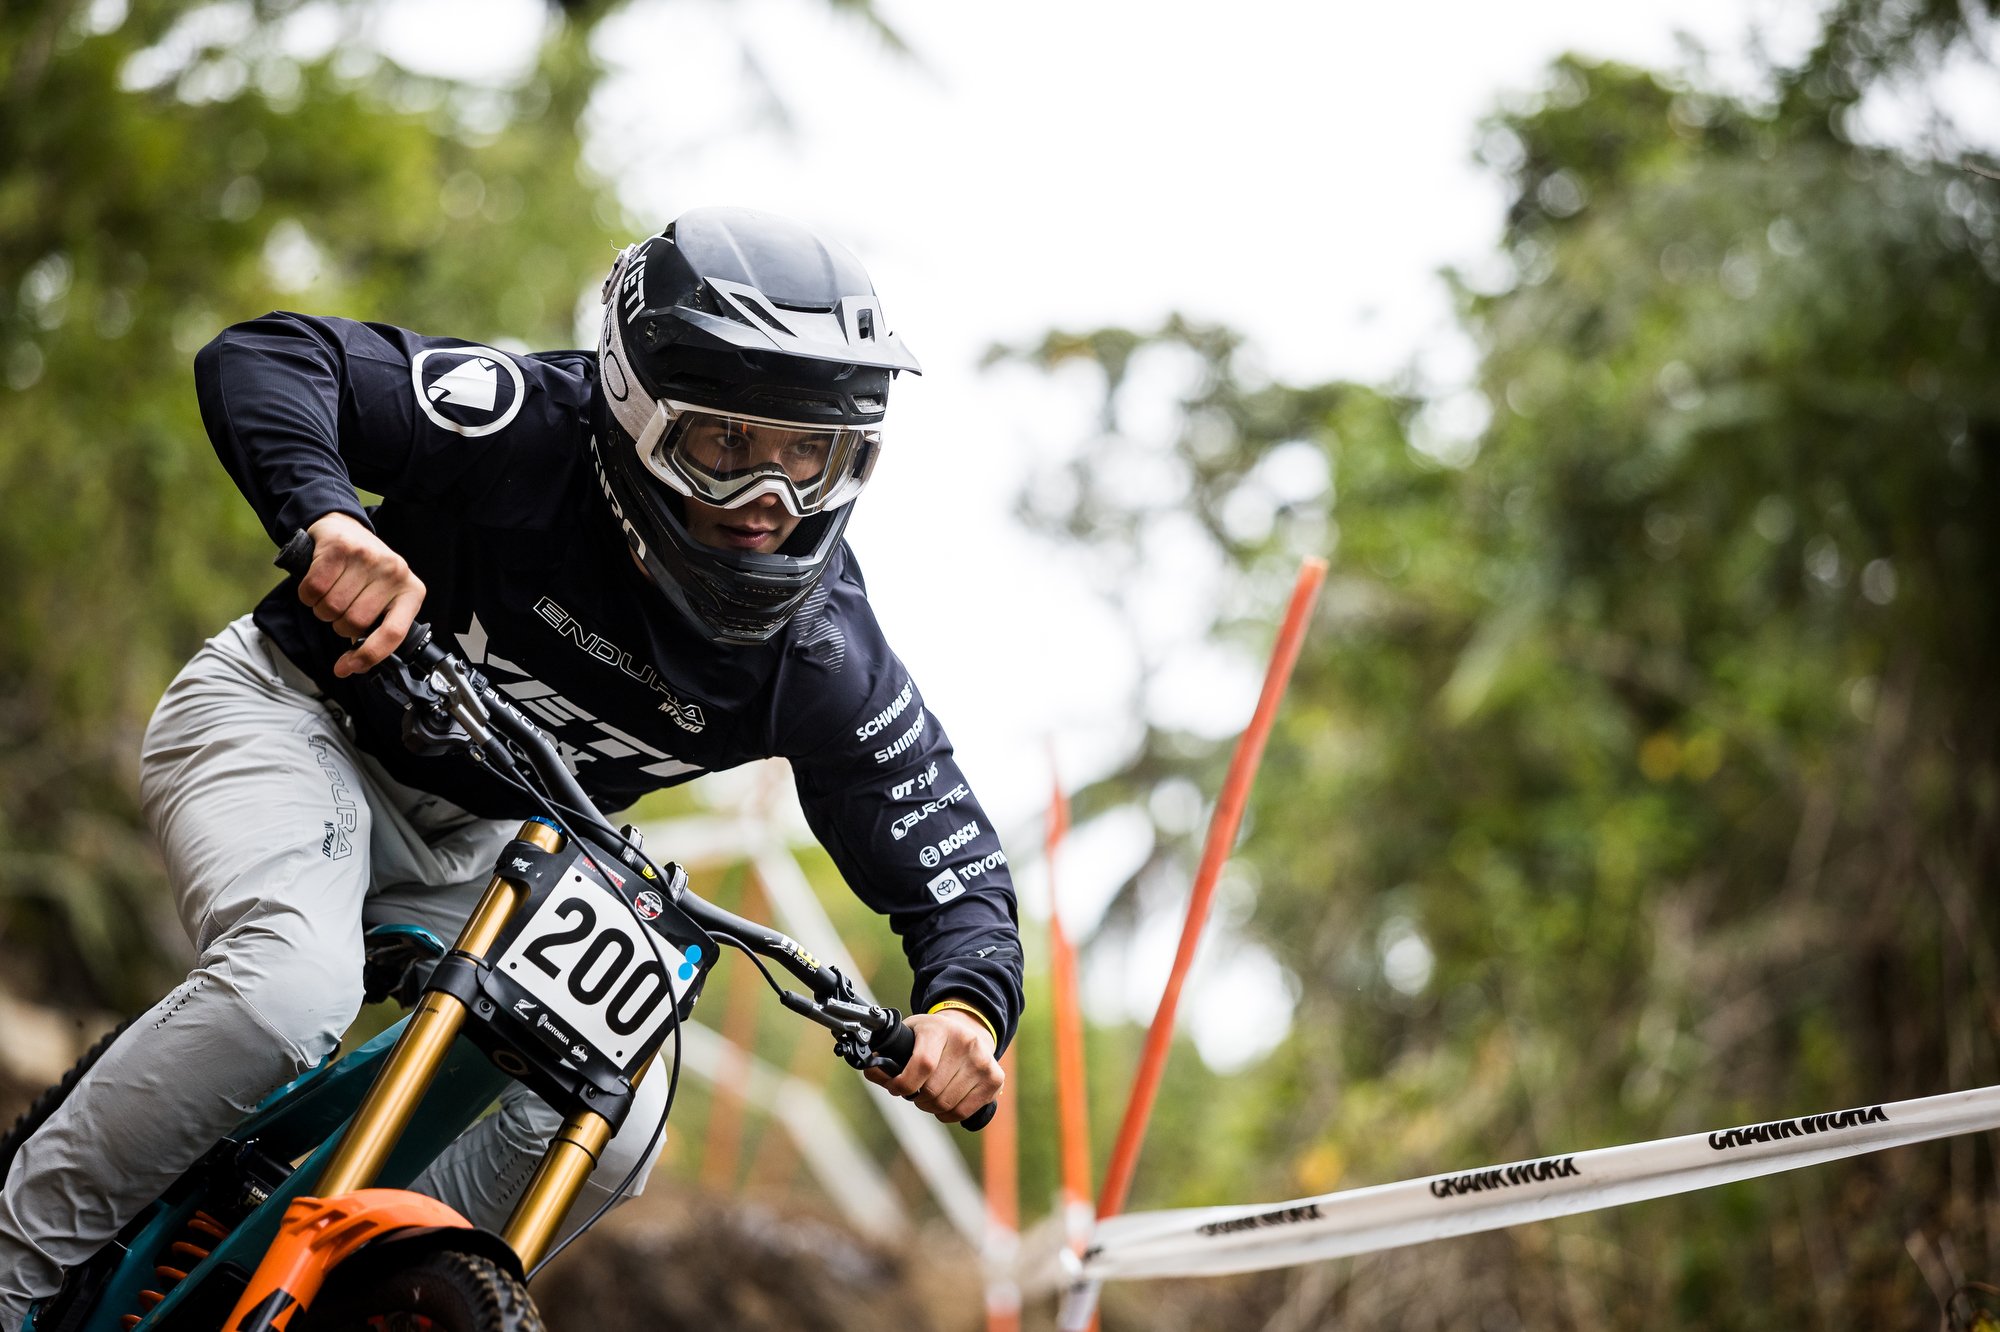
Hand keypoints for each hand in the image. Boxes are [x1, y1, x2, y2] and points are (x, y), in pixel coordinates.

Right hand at [299, 513, 425, 676]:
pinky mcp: (342, 548)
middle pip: (353, 624)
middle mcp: (395, 573)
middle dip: (338, 623)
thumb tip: (352, 666)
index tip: (347, 668)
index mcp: (411, 592)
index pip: (393, 634)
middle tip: (340, 607)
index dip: (368, 656)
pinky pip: (313, 590)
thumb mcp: (382, 597)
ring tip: (330, 591)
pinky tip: (316, 581)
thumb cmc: (363, 570)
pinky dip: (307, 594)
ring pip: (331, 609)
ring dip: (321, 608)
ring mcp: (369, 559)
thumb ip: (377, 627)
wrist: (344, 528)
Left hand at [866, 1008, 1001, 1123]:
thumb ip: (886, 1057)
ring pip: (946, 1104)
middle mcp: (965, 1042)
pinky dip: (947, 1114)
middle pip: (932, 1090)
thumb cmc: (932, 1037)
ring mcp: (983, 1061)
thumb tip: (872, 1071)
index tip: (897, 1087)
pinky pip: (963, 1112)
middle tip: (914, 1092)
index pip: (922, 1063)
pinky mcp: (995, 1079)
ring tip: (929, 1096)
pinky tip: (944, 1103)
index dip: (904, 1084)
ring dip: (931, 1107)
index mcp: (940, 1028)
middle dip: (916, 1098)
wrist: (969, 1029)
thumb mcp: (908, 1036)